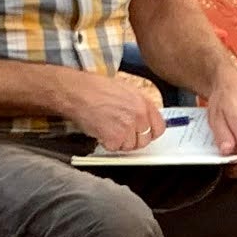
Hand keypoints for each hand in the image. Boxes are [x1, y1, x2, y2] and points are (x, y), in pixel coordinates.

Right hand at [50, 71, 167, 154]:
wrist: (77, 92)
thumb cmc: (95, 88)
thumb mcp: (124, 90)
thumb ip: (138, 105)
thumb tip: (143, 120)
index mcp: (143, 102)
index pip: (159, 127)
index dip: (149, 133)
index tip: (142, 134)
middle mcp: (139, 115)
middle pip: (144, 140)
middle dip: (133, 140)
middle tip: (121, 134)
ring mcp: (127, 127)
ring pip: (129, 146)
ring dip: (119, 142)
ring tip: (107, 128)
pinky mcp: (114, 137)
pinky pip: (115, 148)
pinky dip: (106, 144)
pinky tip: (100, 131)